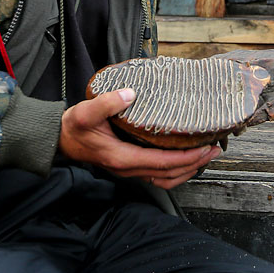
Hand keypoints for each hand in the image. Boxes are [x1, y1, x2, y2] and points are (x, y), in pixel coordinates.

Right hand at [58, 88, 220, 189]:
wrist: (59, 140)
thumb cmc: (73, 127)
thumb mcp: (85, 111)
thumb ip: (106, 103)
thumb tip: (130, 94)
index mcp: (122, 158)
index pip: (162, 163)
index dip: (187, 158)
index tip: (205, 148)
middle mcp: (128, 168)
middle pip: (169, 174)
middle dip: (194, 164)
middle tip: (214, 150)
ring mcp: (129, 170)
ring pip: (164, 179)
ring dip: (187, 170)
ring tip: (205, 155)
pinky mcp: (129, 166)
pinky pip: (157, 174)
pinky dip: (175, 169)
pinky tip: (185, 157)